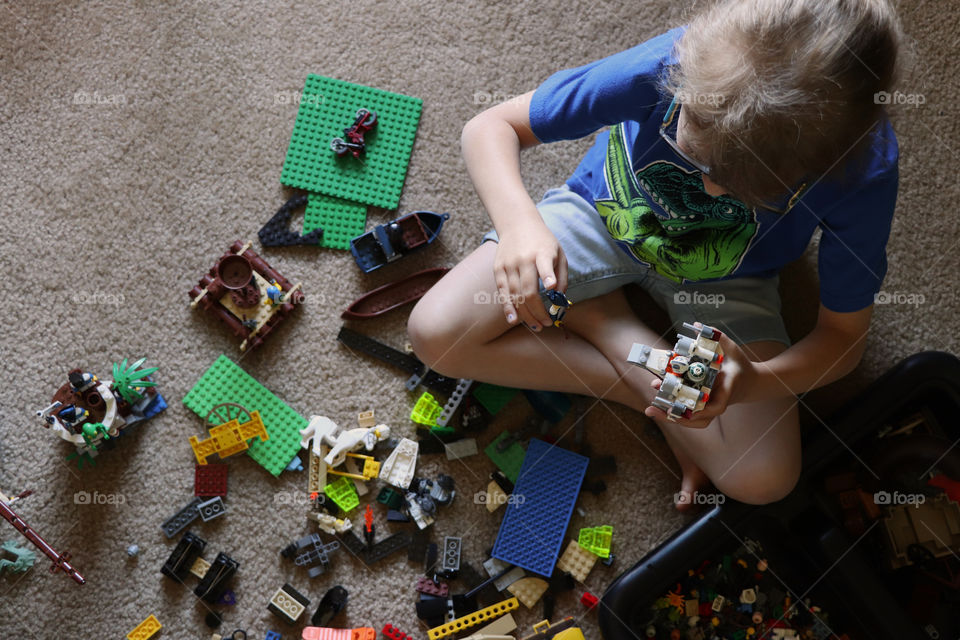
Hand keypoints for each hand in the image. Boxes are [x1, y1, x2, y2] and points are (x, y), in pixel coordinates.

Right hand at [493, 219, 567, 330]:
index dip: (547, 276)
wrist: (517, 224)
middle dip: (538, 311)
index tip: (551, 287)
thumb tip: (559, 300)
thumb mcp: (558, 253)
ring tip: (536, 326)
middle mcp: (523, 259)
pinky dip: (508, 308)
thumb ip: (561, 276)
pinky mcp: (497, 269)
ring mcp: (508, 265)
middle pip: (528, 291)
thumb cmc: (542, 242)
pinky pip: (502, 292)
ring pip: (515, 296)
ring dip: (526, 314)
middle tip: (546, 323)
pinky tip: (514, 320)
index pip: (544, 264)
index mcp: (541, 252)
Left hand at [643, 328, 757, 428]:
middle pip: (699, 418)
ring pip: (691, 419)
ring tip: (651, 410)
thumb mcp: (733, 350)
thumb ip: (718, 337)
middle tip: (660, 409)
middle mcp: (716, 402)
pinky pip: (687, 412)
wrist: (750, 383)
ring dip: (670, 416)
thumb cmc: (740, 366)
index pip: (719, 405)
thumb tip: (697, 326)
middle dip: (678, 416)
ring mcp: (709, 406)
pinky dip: (672, 409)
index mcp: (727, 390)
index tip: (692, 410)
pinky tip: (656, 403)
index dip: (705, 410)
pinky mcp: (702, 406)